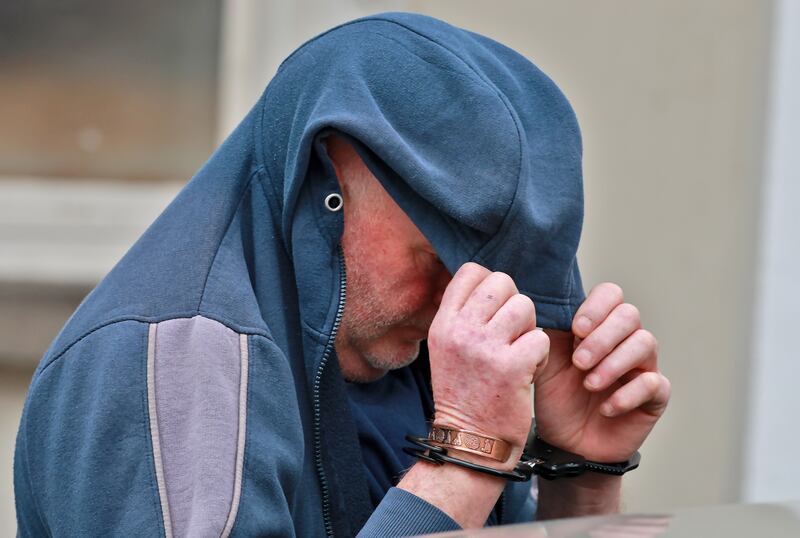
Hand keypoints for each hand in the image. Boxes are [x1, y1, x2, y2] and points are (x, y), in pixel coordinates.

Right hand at [427, 262, 549, 465]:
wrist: (469, 443)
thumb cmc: (465, 395)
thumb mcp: (447, 349)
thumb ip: (463, 316)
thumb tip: (490, 280)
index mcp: (442, 324)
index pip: (471, 271)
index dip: (491, 284)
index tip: (495, 310)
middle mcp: (460, 331)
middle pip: (502, 283)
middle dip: (514, 304)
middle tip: (511, 333)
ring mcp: (485, 348)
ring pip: (525, 306)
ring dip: (529, 328)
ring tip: (518, 352)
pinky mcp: (511, 366)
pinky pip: (540, 338)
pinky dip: (540, 355)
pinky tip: (526, 371)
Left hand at [533, 283, 669, 462]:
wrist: (565, 443)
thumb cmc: (557, 398)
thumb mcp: (547, 360)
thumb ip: (553, 331)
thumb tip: (554, 302)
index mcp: (597, 326)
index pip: (610, 295)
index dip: (596, 307)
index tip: (576, 330)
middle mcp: (624, 340)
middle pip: (629, 314)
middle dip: (602, 337)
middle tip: (579, 362)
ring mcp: (642, 367)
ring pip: (645, 342)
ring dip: (614, 363)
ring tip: (589, 385)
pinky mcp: (655, 397)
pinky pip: (654, 383)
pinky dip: (627, 395)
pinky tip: (605, 408)